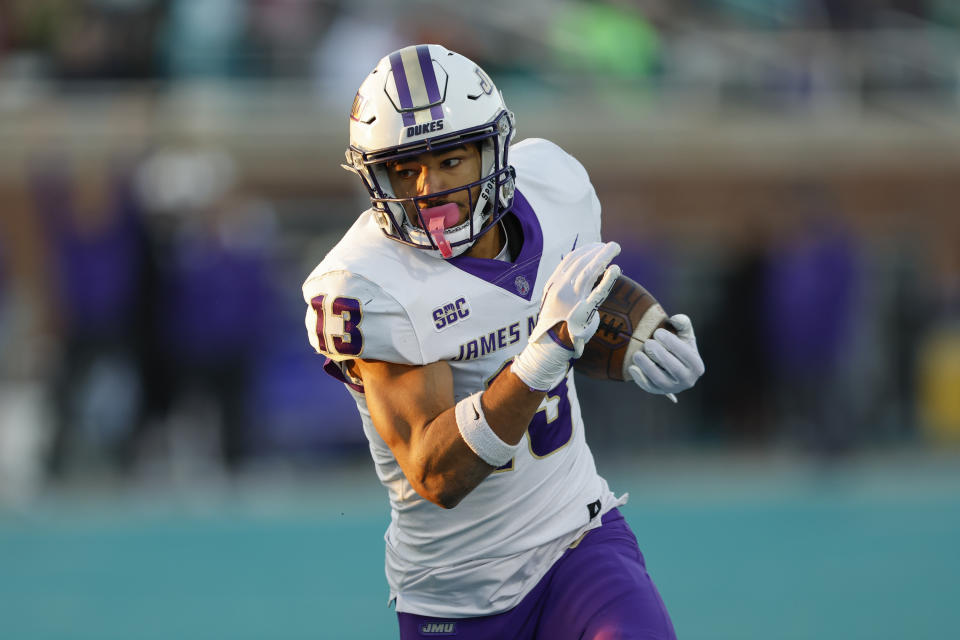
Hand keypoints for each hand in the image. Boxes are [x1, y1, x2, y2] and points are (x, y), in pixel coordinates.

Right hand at [530, 242, 621, 356]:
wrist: (551, 345)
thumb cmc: (557, 324)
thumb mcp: (555, 301)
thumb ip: (566, 288)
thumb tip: (584, 276)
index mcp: (554, 284)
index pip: (570, 260)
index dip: (586, 250)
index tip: (598, 246)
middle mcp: (561, 288)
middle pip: (581, 261)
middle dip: (597, 250)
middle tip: (612, 246)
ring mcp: (572, 299)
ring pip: (589, 271)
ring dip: (603, 256)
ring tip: (615, 248)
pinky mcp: (584, 311)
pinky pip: (598, 292)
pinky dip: (608, 279)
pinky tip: (616, 269)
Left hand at [627, 314, 704, 398]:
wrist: (667, 361)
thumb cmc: (677, 345)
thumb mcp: (684, 333)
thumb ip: (683, 323)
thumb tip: (675, 319)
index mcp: (696, 366)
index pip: (686, 354)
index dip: (671, 343)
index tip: (658, 332)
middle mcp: (688, 380)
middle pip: (674, 369)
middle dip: (660, 354)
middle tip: (647, 342)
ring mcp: (672, 388)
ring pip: (660, 380)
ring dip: (647, 367)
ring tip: (637, 354)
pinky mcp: (658, 391)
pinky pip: (648, 387)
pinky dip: (640, 378)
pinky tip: (632, 367)